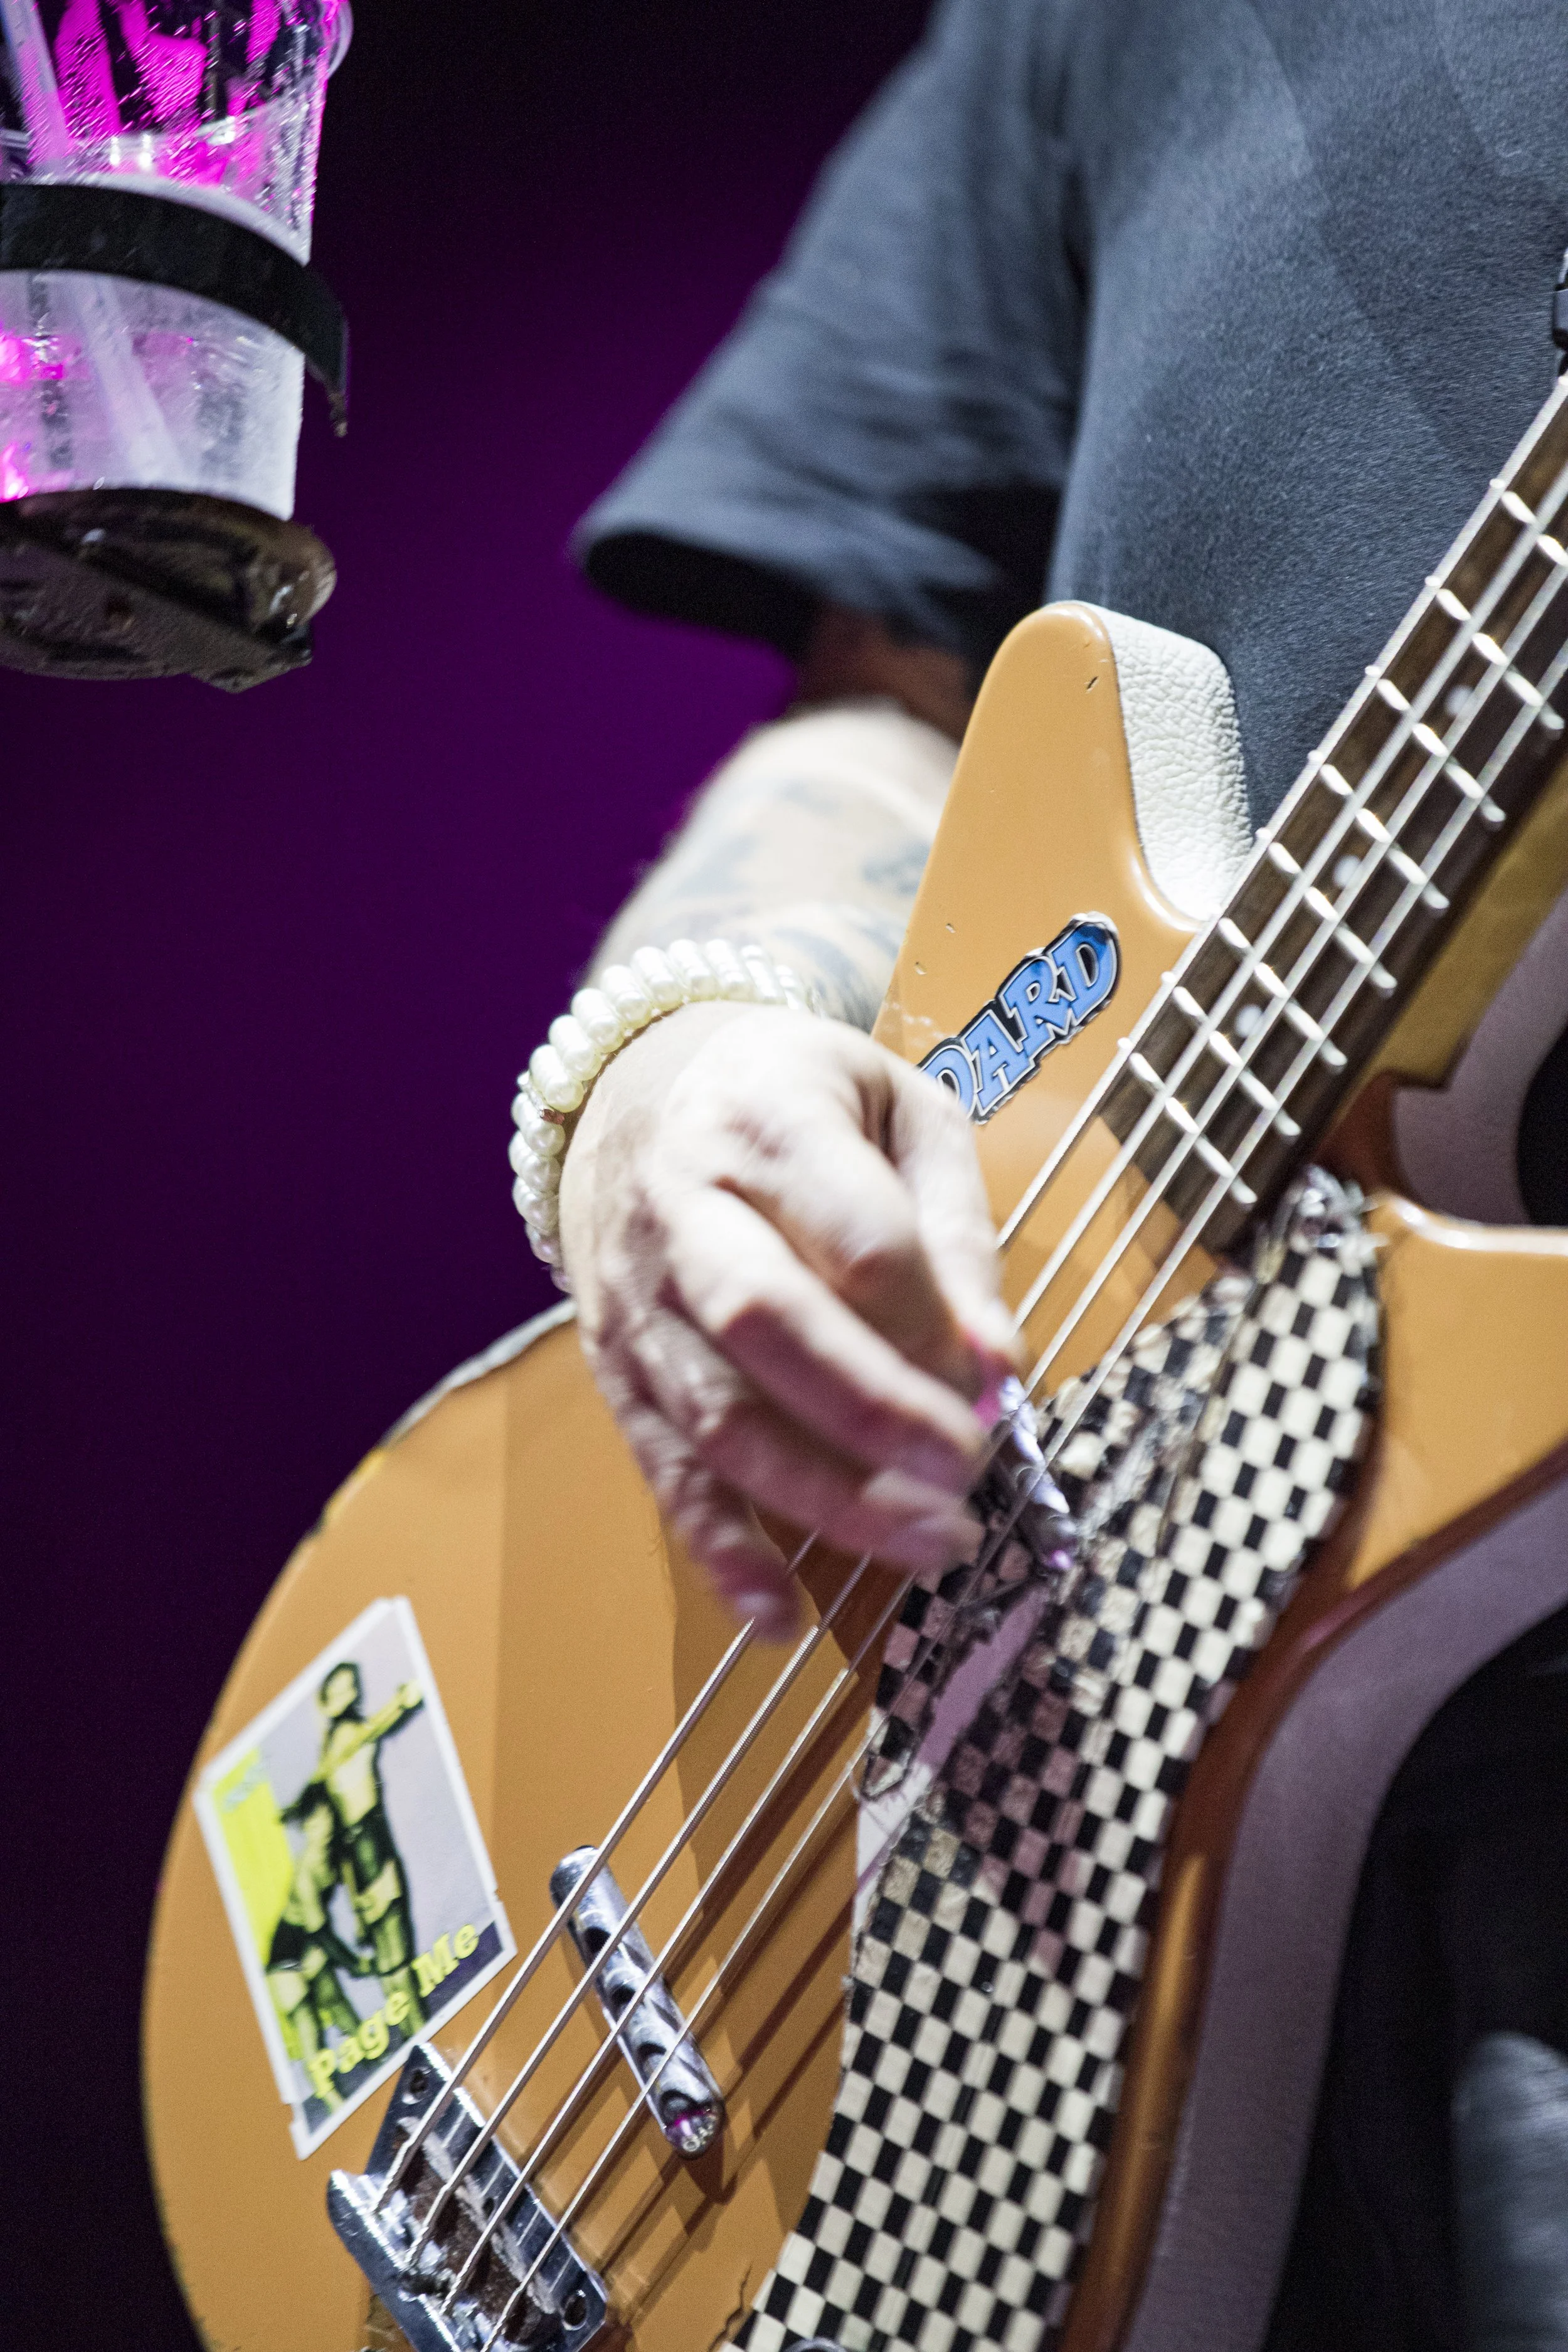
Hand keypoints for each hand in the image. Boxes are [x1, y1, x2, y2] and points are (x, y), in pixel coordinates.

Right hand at [558, 1002, 1016, 1638]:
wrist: (638, 1091)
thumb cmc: (797, 1101)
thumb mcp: (899, 1112)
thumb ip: (955, 1230)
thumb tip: (999, 1364)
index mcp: (766, 1120)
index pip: (857, 1237)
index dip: (933, 1322)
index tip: (998, 1380)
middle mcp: (682, 1208)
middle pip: (768, 1323)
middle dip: (874, 1414)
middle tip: (968, 1473)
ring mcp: (637, 1298)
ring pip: (717, 1415)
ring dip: (824, 1498)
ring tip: (932, 1544)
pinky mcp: (617, 1369)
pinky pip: (663, 1471)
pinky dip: (718, 1551)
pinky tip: (780, 1613)